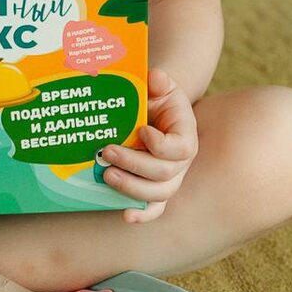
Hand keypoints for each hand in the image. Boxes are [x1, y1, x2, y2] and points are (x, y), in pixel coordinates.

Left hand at [99, 67, 198, 223]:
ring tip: (107, 175)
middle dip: (134, 165)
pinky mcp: (156, 189)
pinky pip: (154, 208)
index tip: (142, 131)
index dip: (161, 145)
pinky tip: (125, 214)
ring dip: (131, 188)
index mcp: (185, 136)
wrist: (156, 111)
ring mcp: (169, 178)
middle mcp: (181, 162)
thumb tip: (156, 77)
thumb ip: (159, 81)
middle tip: (108, 152)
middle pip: (165, 174)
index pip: (180, 149)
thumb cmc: (156, 98)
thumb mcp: (160, 85)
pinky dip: (142, 215)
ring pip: (157, 194)